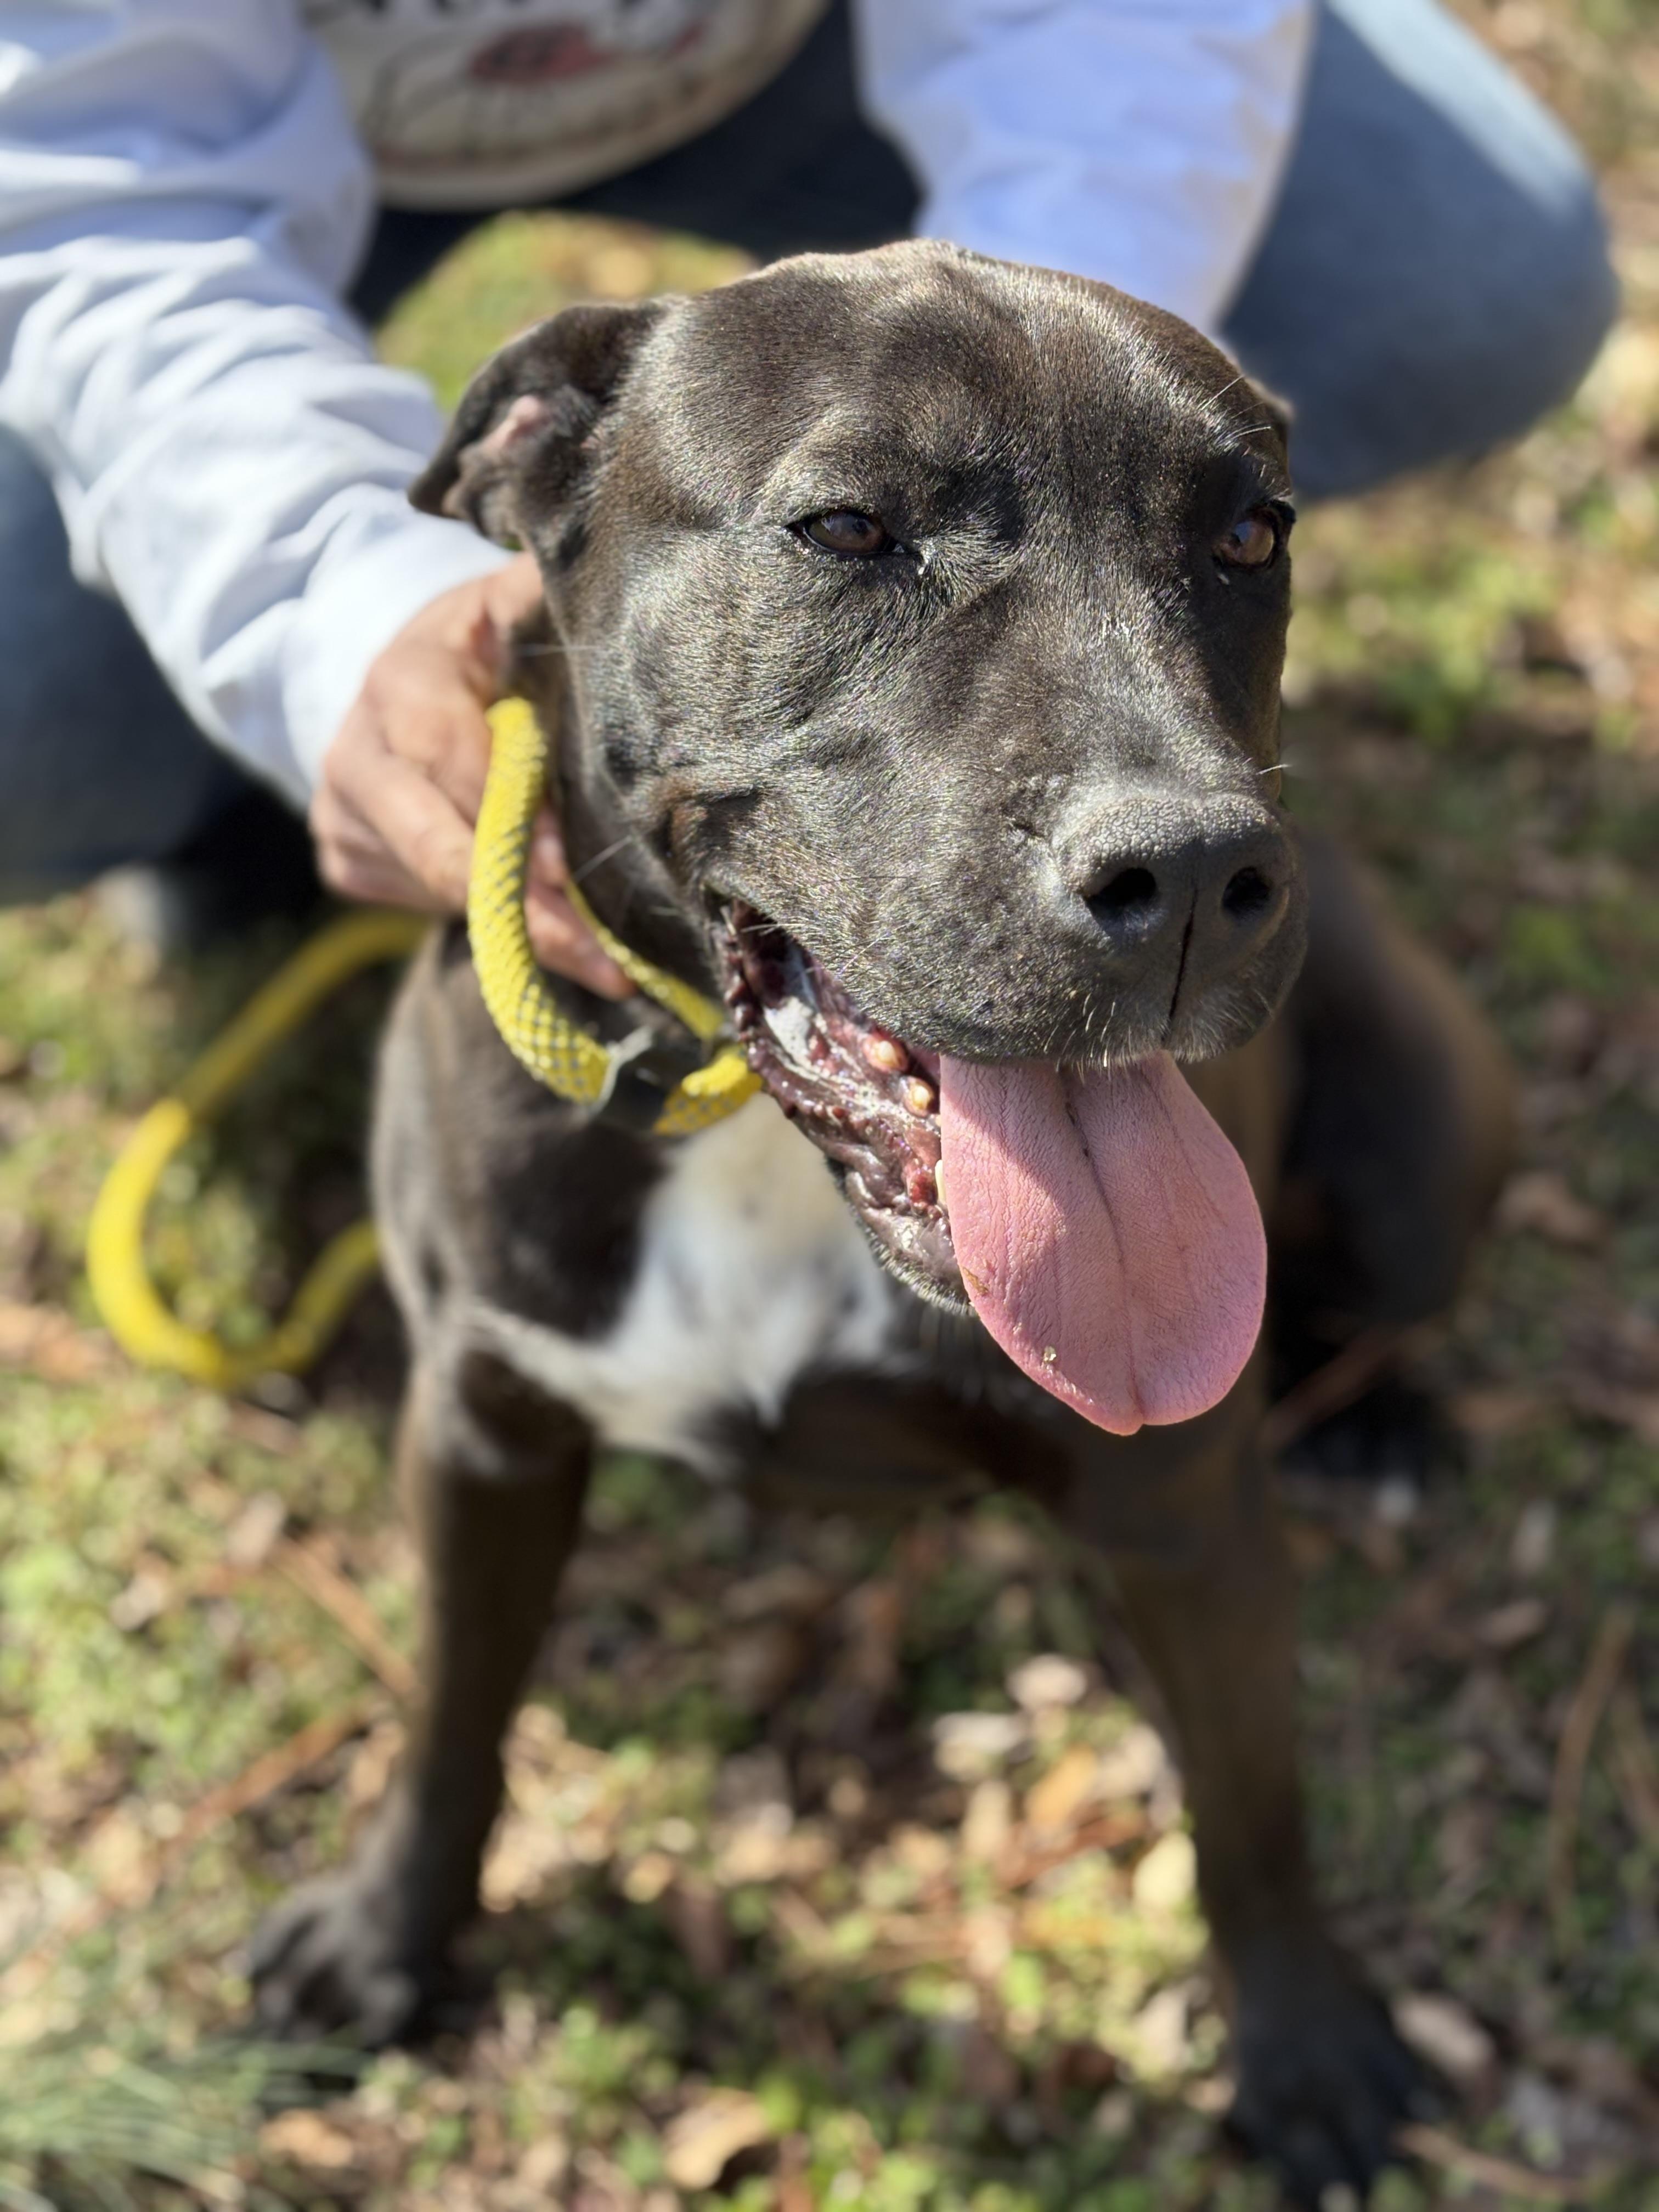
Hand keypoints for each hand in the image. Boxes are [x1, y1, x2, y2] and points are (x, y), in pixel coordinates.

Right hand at [310, 553, 628, 997]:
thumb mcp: (504, 607)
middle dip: (523, 909)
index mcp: (401, 680)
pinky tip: (539, 936)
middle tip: (602, 963)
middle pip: (438, 847)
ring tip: (598, 964)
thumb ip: (534, 596)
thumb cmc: (479, 646)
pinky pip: (415, 904)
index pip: (455, 762)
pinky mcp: (343, 859)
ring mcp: (340, 812)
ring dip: (517, 931)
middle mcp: (355, 751)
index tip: (569, 871)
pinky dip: (483, 923)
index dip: (514, 821)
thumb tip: (583, 573)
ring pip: (431, 888)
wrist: (400, 682)